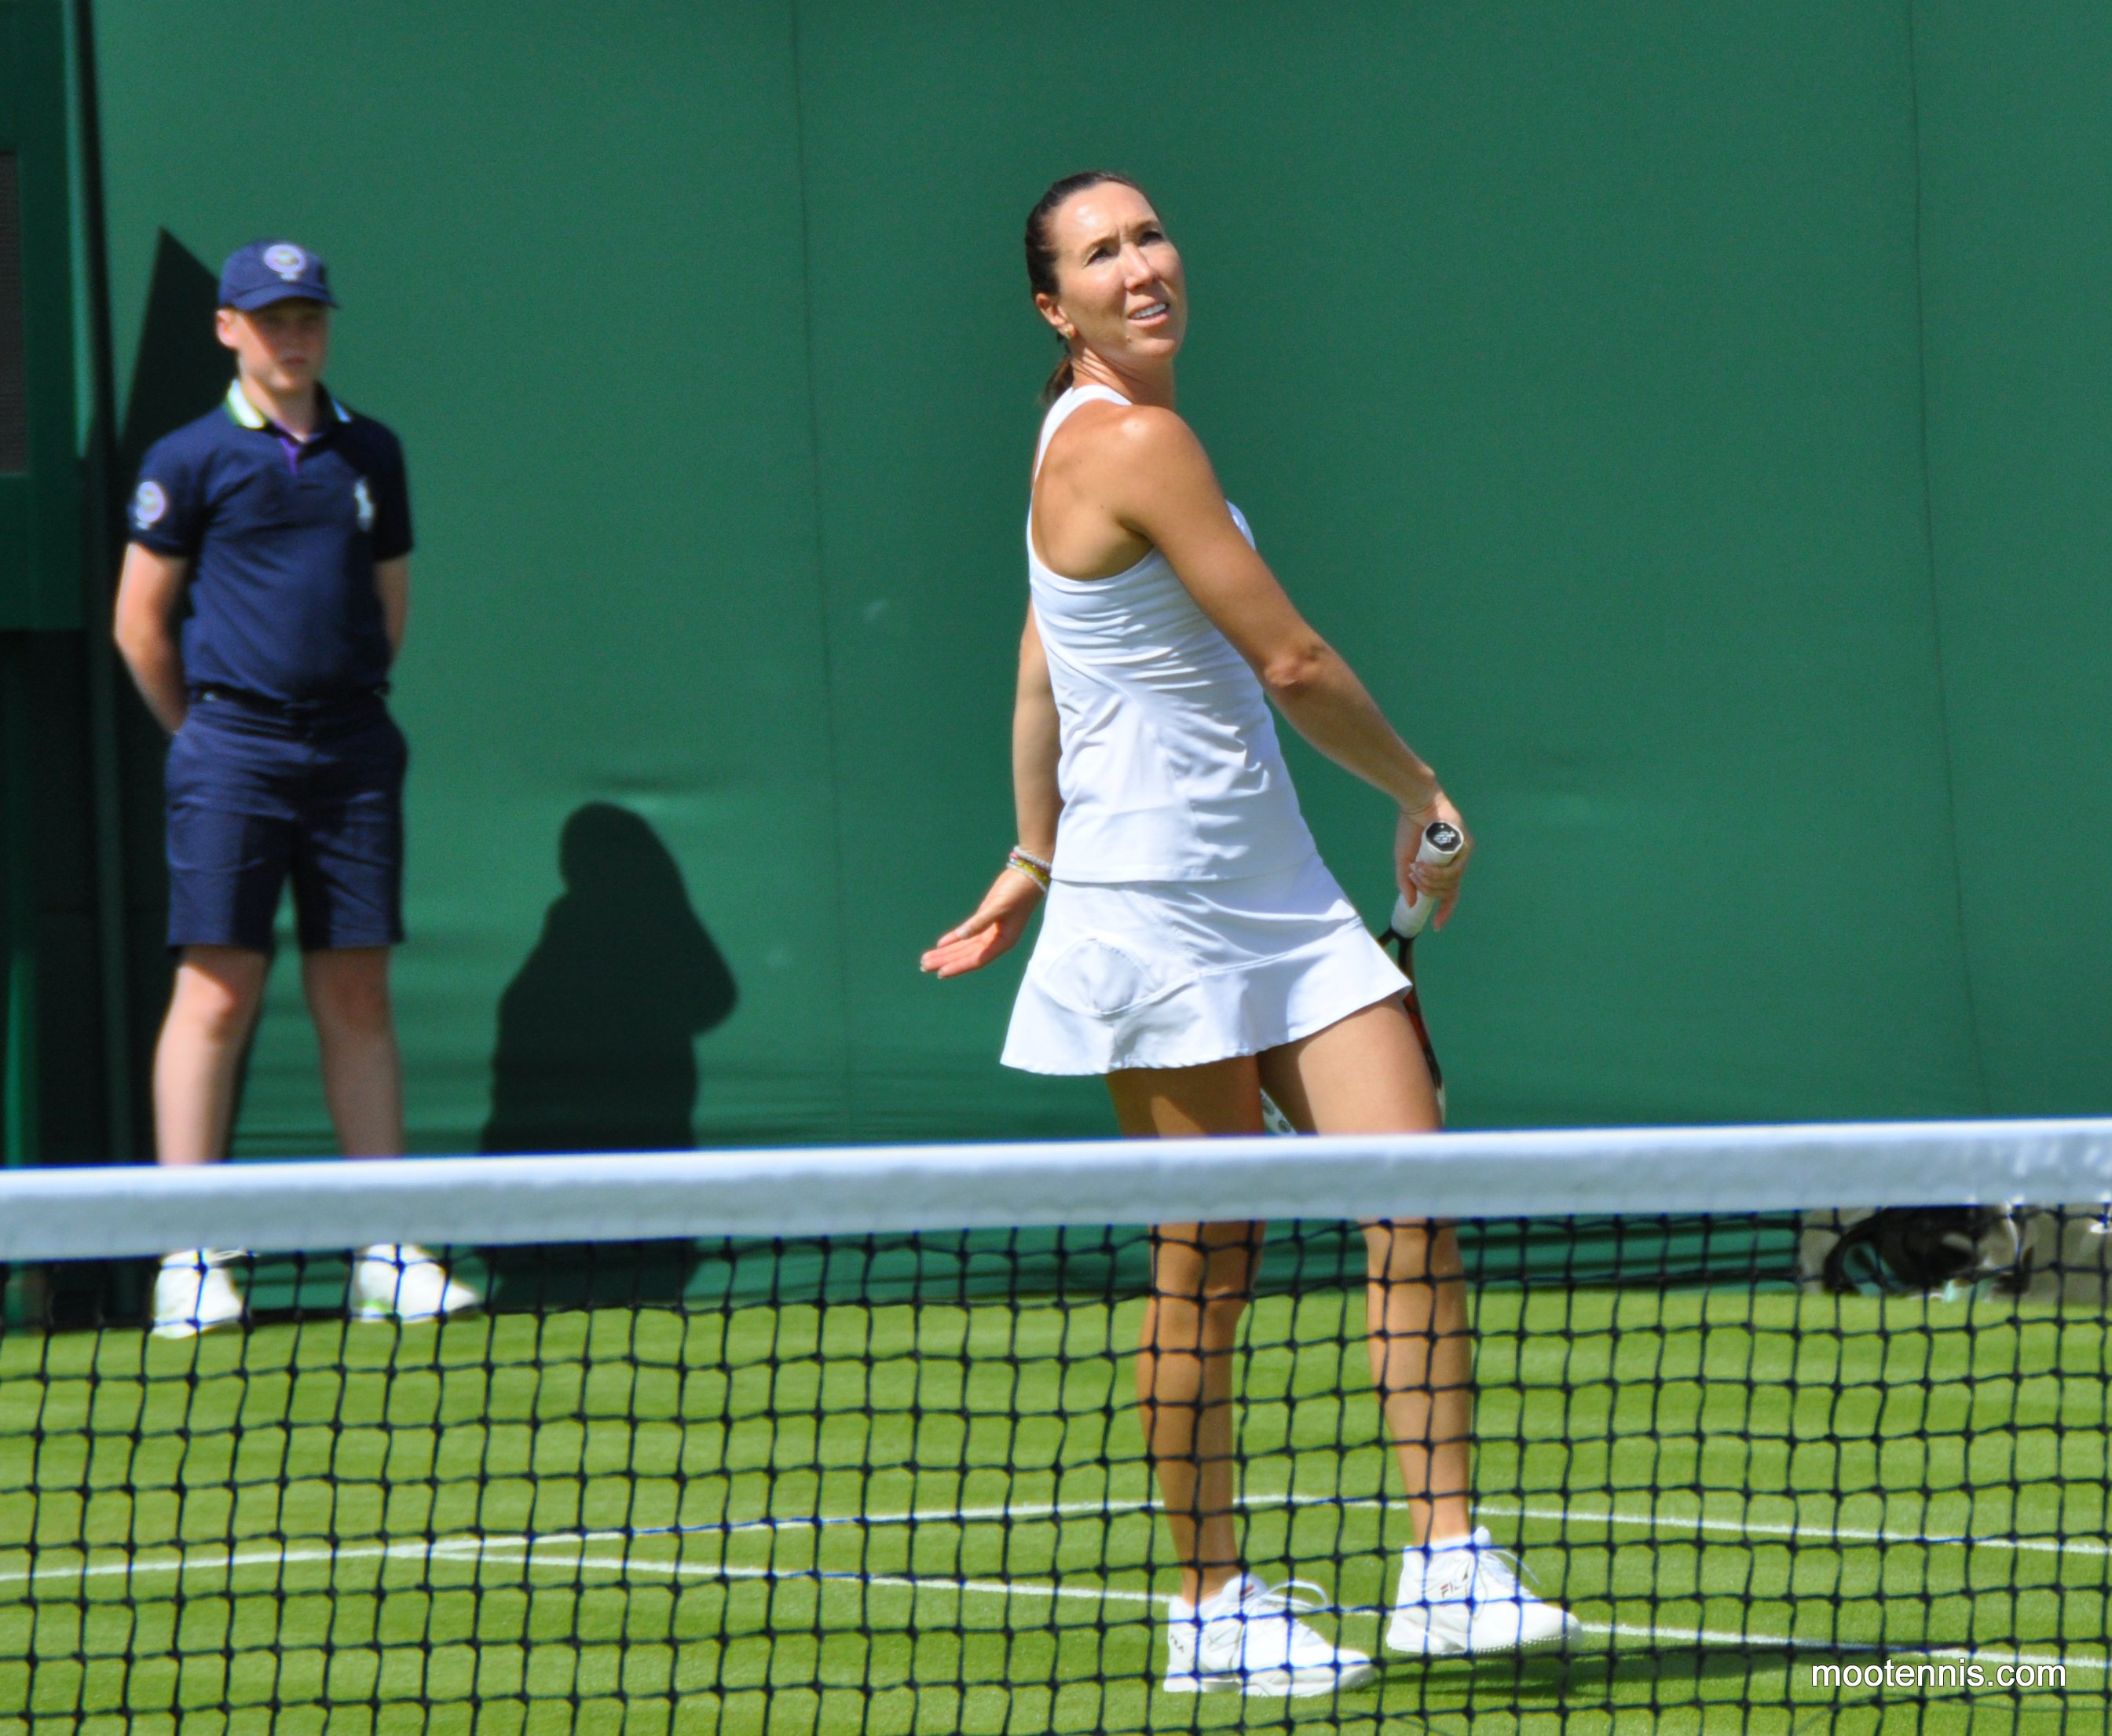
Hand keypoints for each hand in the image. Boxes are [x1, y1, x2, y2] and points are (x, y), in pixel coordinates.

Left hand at [921, 868, 1044, 977]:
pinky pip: (965, 934)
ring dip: (946, 952)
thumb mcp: (999, 907)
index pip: (976, 959)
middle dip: (946, 960)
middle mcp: (995, 941)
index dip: (958, 966)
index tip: (940, 973)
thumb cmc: (1017, 892)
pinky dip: (952, 939)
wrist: (1027, 875)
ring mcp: (989, 931)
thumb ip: (980, 922)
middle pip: (966, 955)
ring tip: (927, 960)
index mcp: (1003, 942)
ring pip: (964, 946)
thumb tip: (961, 936)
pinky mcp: (984, 920)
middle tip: (924, 966)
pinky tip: (939, 945)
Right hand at [1396, 793, 1471, 930]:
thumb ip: (1406, 883)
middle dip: (1429, 891)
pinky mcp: (1465, 844)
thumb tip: (1412, 904)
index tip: (1436, 926)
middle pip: (1449, 890)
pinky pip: (1455, 868)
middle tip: (1413, 880)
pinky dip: (1439, 873)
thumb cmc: (1411, 830)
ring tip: (1415, 871)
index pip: (1450, 895)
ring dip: (1432, 882)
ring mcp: (1463, 854)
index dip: (1444, 911)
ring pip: (1452, 881)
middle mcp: (1456, 863)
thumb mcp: (1404, 861)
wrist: (1416, 805)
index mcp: (1444, 868)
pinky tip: (1423, 867)